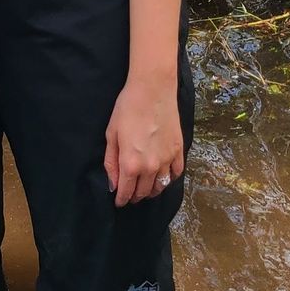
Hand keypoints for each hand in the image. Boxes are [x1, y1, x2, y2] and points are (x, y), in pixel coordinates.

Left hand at [103, 76, 183, 207]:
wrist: (152, 89)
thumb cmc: (128, 108)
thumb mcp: (111, 135)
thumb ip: (111, 163)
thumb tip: (113, 185)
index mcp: (130, 164)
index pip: (126, 192)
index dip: (121, 200)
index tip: (119, 201)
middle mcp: (150, 167)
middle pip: (143, 192)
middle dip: (135, 196)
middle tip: (130, 193)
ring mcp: (167, 160)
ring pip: (160, 186)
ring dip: (151, 190)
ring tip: (145, 187)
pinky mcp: (178, 151)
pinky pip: (176, 173)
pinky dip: (169, 178)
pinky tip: (163, 175)